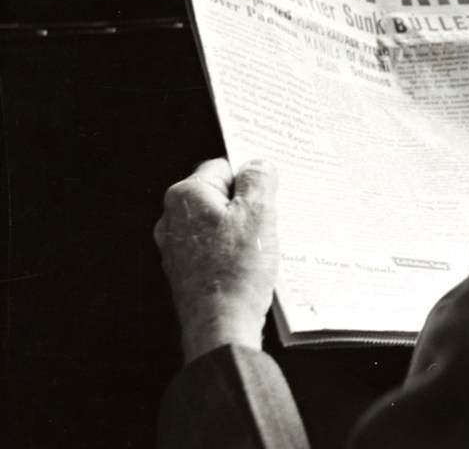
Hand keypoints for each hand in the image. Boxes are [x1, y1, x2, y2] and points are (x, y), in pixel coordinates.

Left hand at [154, 159, 279, 362]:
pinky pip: (214, 248)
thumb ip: (258, 179)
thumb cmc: (236, 270)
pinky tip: (251, 264)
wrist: (221, 326)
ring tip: (262, 245)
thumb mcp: (259, 213)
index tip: (270, 190)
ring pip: (218, 223)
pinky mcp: (186, 270)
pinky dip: (233, 251)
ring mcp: (177, 246)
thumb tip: (257, 165)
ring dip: (242, 229)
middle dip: (247, 204)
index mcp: (186, 195)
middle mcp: (173, 218)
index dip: (250, 177)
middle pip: (219, 195)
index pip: (223, 166)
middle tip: (271, 218)